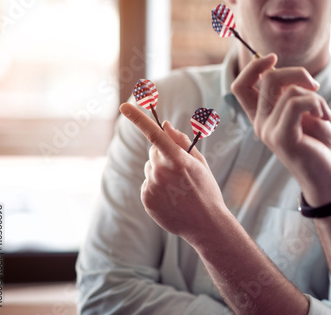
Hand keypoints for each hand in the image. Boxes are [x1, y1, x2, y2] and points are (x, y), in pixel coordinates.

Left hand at [119, 103, 227, 242]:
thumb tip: (165, 126)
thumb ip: (181, 142)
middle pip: (154, 151)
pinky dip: (156, 188)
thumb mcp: (199, 163)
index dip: (138, 118)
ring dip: (160, 172)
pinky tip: (171, 198)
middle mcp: (161, 171)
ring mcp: (152, 186)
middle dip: (164, 155)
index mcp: (178, 159)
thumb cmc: (206, 190)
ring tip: (178, 188)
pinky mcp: (146, 198)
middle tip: (180, 171)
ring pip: (150, 168)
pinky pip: (147, 184)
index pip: (155, 134)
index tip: (124, 106)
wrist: (206, 224)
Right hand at [231, 54, 330, 205]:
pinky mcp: (282, 138)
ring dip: (315, 96)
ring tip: (325, 113)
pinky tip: (326, 117)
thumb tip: (284, 71)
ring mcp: (268, 131)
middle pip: (268, 78)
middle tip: (315, 86)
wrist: (326, 178)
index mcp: (261, 117)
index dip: (254, 66)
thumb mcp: (304, 113)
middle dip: (297, 72)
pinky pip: (296, 104)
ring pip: (289, 91)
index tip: (274, 59)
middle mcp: (260, 124)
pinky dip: (316, 104)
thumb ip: (291, 94)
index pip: (240, 86)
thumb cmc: (318, 145)